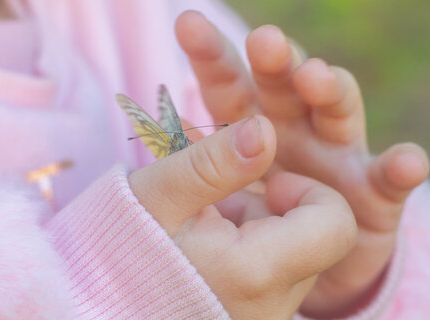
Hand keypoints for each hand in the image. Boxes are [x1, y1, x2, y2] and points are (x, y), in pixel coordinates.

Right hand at [129, 117, 356, 319]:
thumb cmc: (116, 251)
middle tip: (217, 204)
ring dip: (252, 225)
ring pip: (288, 252)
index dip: (308, 191)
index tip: (265, 182)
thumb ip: (214, 162)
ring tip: (201, 226)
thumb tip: (264, 128)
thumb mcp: (159, 196)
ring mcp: (263, 317)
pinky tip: (202, 245)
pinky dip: (243, 247)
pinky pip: (268, 272)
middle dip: (268, 205)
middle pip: (310, 235)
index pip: (337, 222)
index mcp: (257, 273)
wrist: (92, 308)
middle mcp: (272, 306)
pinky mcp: (250, 318)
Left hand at [175, 10, 429, 316]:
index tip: (188, 26)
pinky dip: (401, 167)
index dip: (211, 56)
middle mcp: (299, 127)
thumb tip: (182, 129)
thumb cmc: (256, 220)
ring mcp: (340, 155)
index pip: (230, 84)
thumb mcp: (220, 192)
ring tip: (316, 79)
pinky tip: (408, 162)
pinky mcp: (377, 192)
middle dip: (276, 61)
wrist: (305, 266)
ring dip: (331, 91)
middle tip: (262, 41)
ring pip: (339, 112)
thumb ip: (204, 163)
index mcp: (253, 124)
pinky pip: (390, 177)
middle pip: (288, 84)